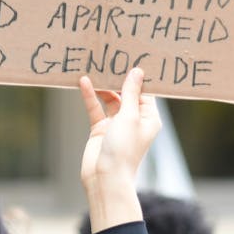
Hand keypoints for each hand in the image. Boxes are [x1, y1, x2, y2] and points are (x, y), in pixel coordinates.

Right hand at [80, 69, 159, 232]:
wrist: (105, 178)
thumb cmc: (124, 149)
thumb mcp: (130, 116)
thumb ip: (131, 93)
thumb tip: (137, 71)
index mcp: (149, 117)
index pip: (146, 91)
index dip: (139, 75)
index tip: (133, 55)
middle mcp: (135, 120)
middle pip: (127, 92)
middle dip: (118, 77)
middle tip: (111, 56)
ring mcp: (116, 124)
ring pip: (110, 98)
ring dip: (102, 85)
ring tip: (95, 66)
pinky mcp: (100, 129)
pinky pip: (95, 108)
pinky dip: (90, 96)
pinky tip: (84, 82)